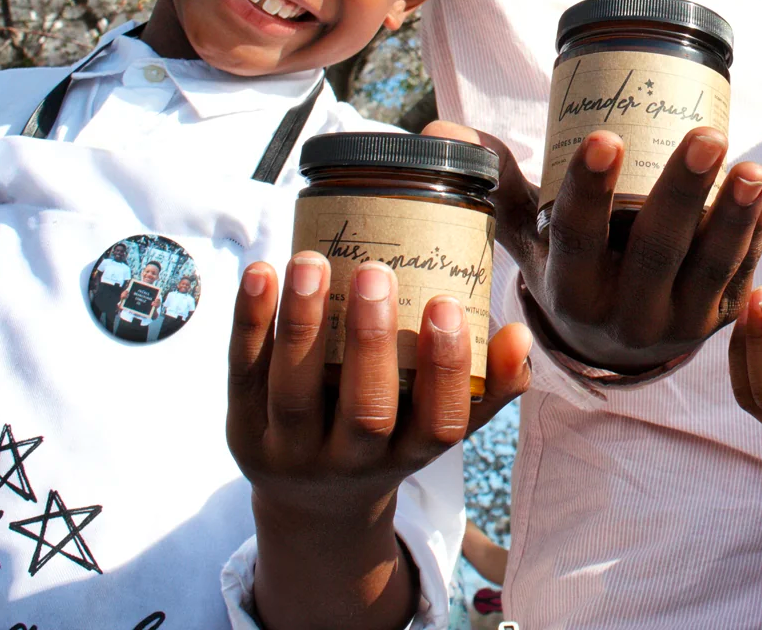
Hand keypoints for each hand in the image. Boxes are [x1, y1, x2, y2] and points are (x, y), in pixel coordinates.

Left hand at [227, 253, 532, 629]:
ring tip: (311, 261)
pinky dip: (248, 323)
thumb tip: (519, 333)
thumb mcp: (439, 424)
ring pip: (294, 394)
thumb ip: (488, 384)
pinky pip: (243, 375)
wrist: (312, 501)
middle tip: (378, 271)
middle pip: (364, 413)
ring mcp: (290, 450)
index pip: (436, 424)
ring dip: (302, 324)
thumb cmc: (392, 436)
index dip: (444, 369)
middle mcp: (349, 463)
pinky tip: (261, 272)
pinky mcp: (242, 428)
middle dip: (371, 343)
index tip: (445, 305)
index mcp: (408, 456)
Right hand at [423, 119, 761, 373]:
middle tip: (706, 135)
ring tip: (752, 167)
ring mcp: (676, 323)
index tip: (604, 137)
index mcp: (569, 291)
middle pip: (656, 253)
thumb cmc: (564, 265)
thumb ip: (495, 181)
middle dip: (683, 193)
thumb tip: (438, 133)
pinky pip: (741, 277)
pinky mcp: (719, 322)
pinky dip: (754, 234)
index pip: (578, 238)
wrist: (610, 341)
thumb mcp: (525, 234)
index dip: (590, 191)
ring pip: (708, 270)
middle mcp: (623, 316)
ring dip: (734, 217)